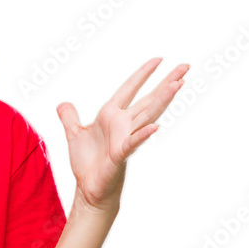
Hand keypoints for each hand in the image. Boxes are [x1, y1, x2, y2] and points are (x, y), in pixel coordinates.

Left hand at [56, 57, 189, 211]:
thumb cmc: (87, 163)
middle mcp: (122, 124)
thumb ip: (69, 118)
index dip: (142, 74)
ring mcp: (125, 138)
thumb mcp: (74, 134)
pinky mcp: (120, 154)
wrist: (88, 188)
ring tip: (178, 83)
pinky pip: (133, 143)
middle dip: (167, 82)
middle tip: (186, 65)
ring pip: (147, 115)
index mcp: (111, 115)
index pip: (129, 89)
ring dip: (162, 100)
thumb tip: (63, 104)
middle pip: (149, 99)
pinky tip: (155, 128)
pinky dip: (143, 135)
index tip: (159, 59)